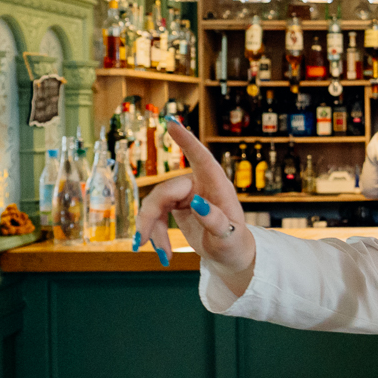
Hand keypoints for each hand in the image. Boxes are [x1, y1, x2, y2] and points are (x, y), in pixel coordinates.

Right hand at [135, 118, 254, 292]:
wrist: (229, 255)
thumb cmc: (234, 244)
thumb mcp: (228, 237)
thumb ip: (214, 220)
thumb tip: (197, 203)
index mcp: (217, 185)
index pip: (201, 158)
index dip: (186, 139)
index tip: (171, 123)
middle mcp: (199, 185)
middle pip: (165, 191)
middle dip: (151, 215)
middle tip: (143, 240)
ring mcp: (186, 194)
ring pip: (156, 203)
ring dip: (152, 228)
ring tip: (161, 253)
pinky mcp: (176, 205)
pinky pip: (155, 214)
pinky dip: (154, 232)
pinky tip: (160, 250)